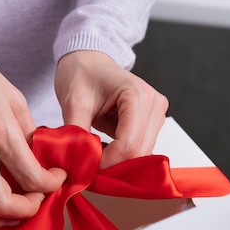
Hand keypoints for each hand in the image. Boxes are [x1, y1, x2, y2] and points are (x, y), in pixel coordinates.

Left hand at [54, 50, 168, 168]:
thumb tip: (78, 163)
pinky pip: (140, 150)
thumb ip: (77, 134)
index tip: (84, 168)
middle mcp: (154, 105)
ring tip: (93, 156)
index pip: (129, 145)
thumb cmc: (81, 74)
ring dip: (117, 163)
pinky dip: (121, 157)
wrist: (88, 61)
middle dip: (112, 166)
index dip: (107, 163)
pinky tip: (103, 151)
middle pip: (139, 153)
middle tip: (87, 168)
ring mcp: (156, 115)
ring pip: (141, 155)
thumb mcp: (73, 102)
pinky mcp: (152, 123)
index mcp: (137, 95)